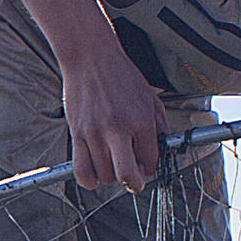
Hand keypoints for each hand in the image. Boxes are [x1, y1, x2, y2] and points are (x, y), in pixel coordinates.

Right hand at [60, 45, 165, 191]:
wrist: (90, 57)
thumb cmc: (120, 74)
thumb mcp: (150, 97)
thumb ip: (159, 124)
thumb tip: (164, 147)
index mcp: (141, 121)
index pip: (150, 161)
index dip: (150, 169)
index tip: (145, 166)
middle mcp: (118, 129)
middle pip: (127, 175)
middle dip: (133, 183)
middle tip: (133, 180)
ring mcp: (95, 133)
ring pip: (104, 175)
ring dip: (110, 177)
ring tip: (112, 165)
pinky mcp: (77, 133)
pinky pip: (81, 169)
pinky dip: (88, 180)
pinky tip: (93, 177)